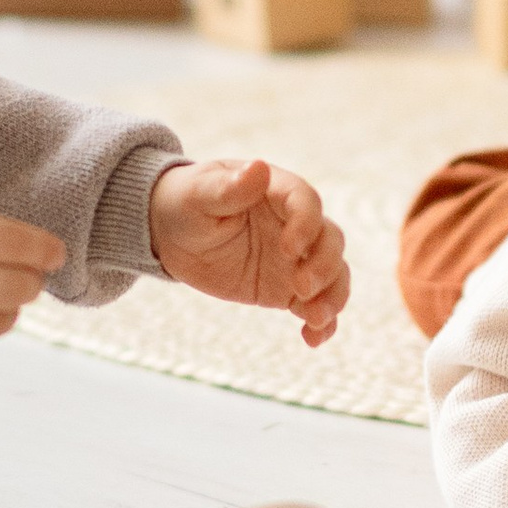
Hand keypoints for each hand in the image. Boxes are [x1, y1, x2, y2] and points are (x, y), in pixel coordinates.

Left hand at [147, 157, 348, 349]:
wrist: (174, 234)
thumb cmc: (186, 201)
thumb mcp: (198, 194)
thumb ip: (229, 187)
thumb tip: (258, 168)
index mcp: (276, 191)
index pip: (306, 202)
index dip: (305, 225)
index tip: (289, 248)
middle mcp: (295, 223)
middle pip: (330, 239)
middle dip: (324, 264)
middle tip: (300, 286)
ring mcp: (295, 258)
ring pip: (334, 273)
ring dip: (333, 296)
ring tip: (315, 318)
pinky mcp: (288, 288)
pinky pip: (316, 304)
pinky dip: (322, 323)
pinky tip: (312, 339)